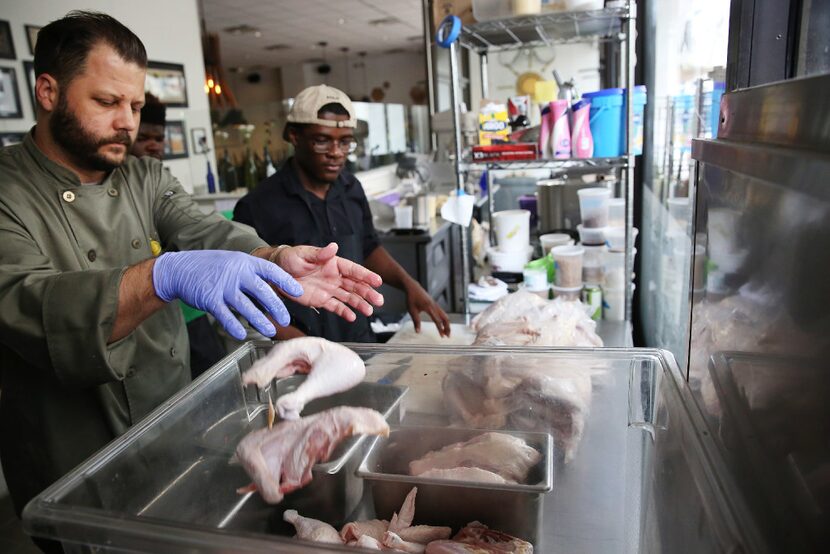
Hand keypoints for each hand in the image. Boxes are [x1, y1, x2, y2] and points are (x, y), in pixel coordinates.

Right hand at [152, 250, 302, 339]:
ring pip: (246, 306)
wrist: (180, 269)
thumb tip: (274, 293)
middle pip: (262, 291)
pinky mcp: (210, 299)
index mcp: (245, 262)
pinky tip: (242, 334)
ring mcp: (223, 286)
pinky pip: (226, 316)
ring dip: (260, 321)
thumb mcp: (235, 263)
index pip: (271, 270)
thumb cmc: (212, 268)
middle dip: (277, 307)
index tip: (299, 292)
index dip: (286, 282)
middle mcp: (236, 273)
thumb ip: (253, 275)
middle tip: (285, 319)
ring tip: (270, 331)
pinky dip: (234, 326)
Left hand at [262, 243, 383, 321]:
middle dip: (368, 293)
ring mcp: (329, 289)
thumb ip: (320, 253)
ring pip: (349, 298)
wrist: (275, 274)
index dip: (366, 275)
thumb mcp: (304, 254)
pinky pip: (335, 307)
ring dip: (360, 304)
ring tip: (369, 311)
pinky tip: (353, 317)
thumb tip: (334, 247)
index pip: (353, 270)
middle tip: (379, 300)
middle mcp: (334, 277)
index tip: (378, 281)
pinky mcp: (321, 300)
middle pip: (355, 285)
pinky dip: (344, 312)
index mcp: (333, 263)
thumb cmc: (290, 259)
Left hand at [405, 281, 450, 337]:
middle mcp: (434, 306)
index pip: (437, 320)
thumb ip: (416, 321)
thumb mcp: (412, 310)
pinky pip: (442, 312)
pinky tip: (443, 324)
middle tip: (447, 336)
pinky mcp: (434, 304)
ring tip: (446, 332)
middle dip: (447, 327)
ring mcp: (435, 304)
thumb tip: (417, 331)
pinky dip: (444, 319)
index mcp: (429, 308)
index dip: (440, 329)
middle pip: (445, 318)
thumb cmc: (411, 298)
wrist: (413, 287)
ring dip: (446, 324)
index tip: (442, 336)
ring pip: (444, 315)